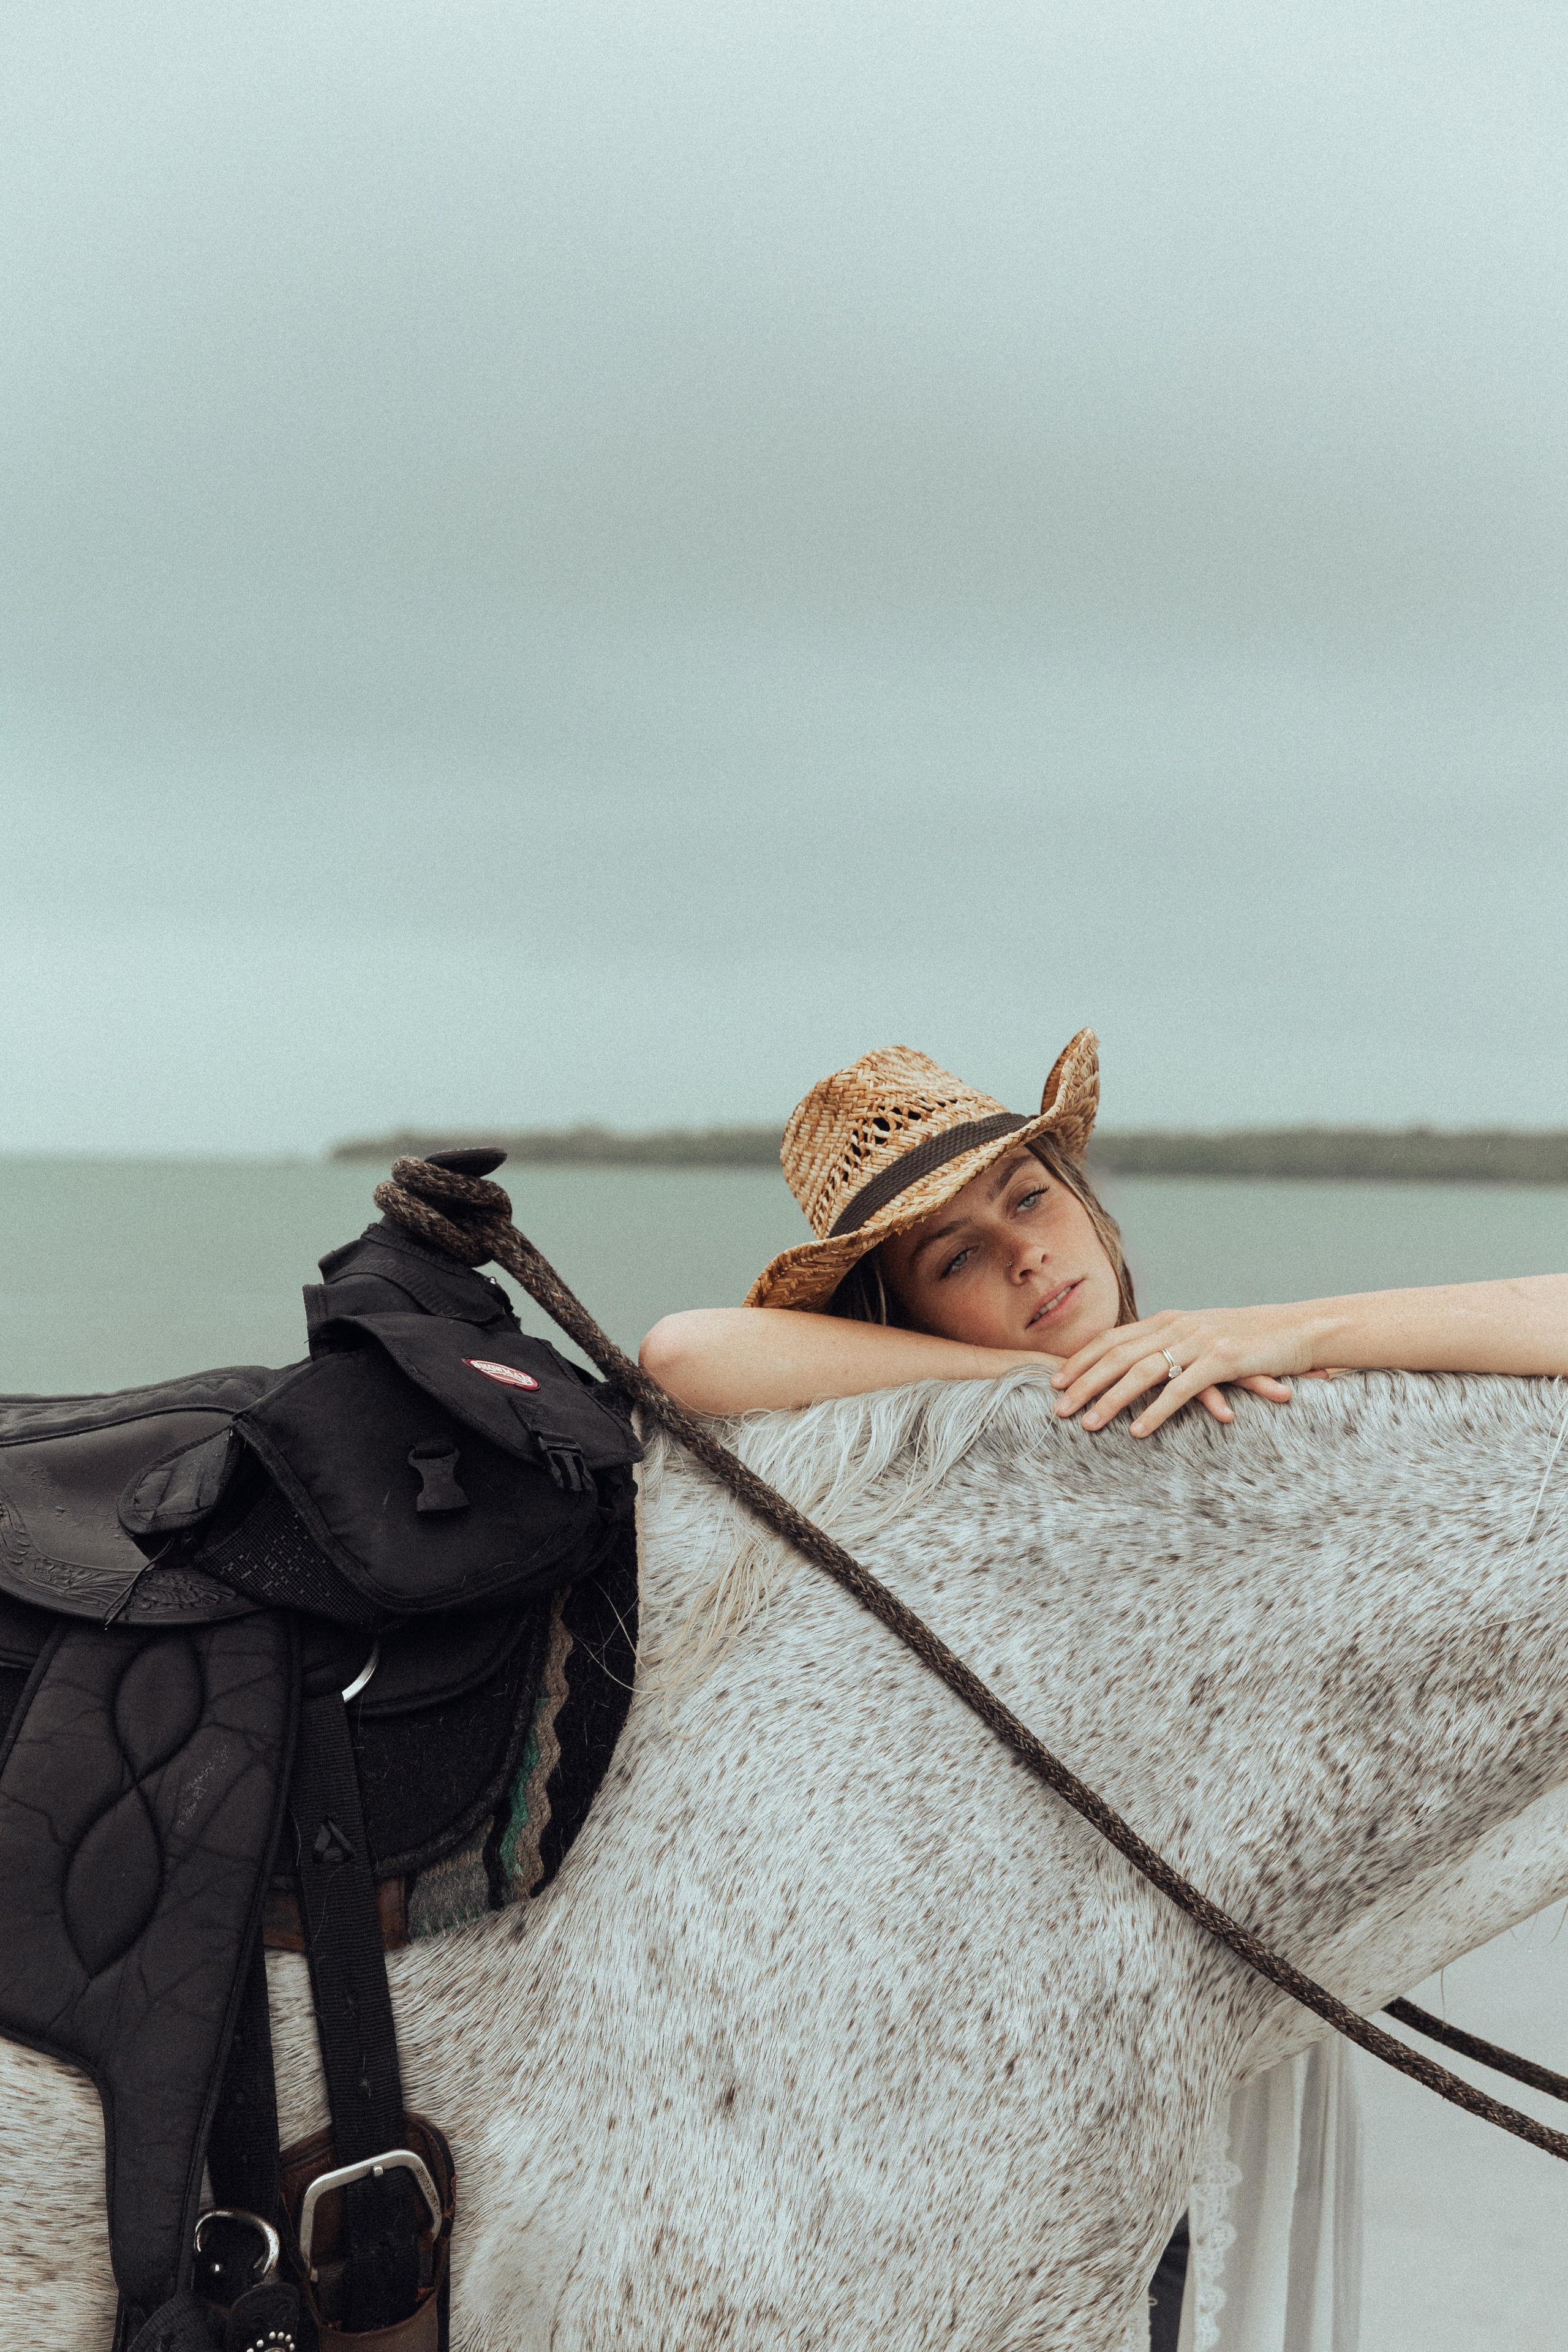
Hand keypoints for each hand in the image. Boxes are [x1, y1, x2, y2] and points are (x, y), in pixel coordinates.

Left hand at [1050, 1304, 1321, 1436]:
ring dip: (1111, 1399)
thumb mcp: (1203, 1336)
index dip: (1081, 1360)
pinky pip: (1181, 1389)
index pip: (1112, 1339)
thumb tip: (1142, 1363)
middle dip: (1083, 1382)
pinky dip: (1157, 1411)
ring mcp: (1199, 1341)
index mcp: (1169, 1320)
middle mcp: (1177, 1326)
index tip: (1055, 1382)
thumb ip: (1172, 1347)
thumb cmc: (1251, 1339)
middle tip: (1056, 1409)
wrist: (1299, 1328)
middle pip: (1118, 1355)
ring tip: (1087, 1425)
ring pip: (1143, 1372)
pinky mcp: (1223, 1360)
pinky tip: (1138, 1431)